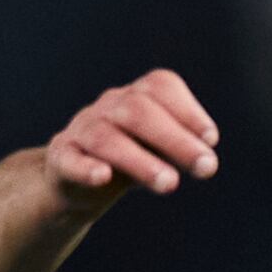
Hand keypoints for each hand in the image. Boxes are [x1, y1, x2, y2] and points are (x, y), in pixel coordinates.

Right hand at [45, 70, 221, 199]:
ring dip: (141, 161)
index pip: (159, 86)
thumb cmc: (130, 159)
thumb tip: (206, 160)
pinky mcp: (61, 158)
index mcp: (136, 97)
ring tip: (170, 184)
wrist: (76, 182)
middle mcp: (108, 107)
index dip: (187, 110)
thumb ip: (180, 149)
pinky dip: (86, 168)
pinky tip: (103, 177)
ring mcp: (82, 130)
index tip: (211, 139)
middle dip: (175, 139)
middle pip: (137, 110)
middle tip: (207, 168)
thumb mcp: (158, 149)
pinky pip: (69, 159)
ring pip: (107, 138)